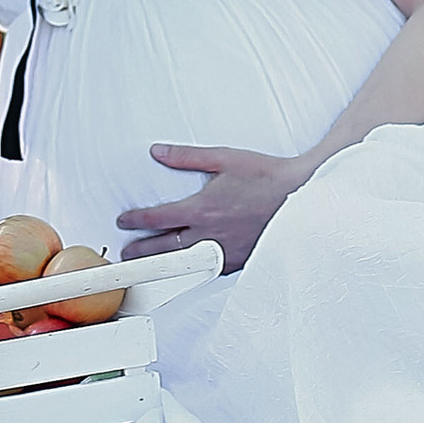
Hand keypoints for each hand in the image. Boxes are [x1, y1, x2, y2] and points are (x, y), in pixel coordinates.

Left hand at [116, 140, 308, 275]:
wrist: (300, 196)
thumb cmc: (265, 176)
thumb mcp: (224, 158)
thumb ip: (187, 157)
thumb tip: (158, 152)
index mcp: (201, 209)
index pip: (157, 218)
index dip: (135, 219)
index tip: (123, 220)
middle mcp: (208, 235)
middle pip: (164, 247)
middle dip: (141, 250)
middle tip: (125, 252)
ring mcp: (223, 252)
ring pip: (184, 263)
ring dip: (162, 264)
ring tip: (148, 266)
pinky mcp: (238, 262)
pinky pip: (208, 270)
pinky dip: (193, 270)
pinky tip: (188, 270)